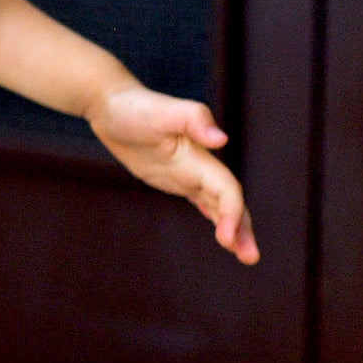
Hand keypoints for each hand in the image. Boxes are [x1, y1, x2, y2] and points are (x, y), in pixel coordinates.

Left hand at [86, 82, 259, 264]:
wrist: (112, 103)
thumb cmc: (135, 107)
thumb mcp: (162, 112)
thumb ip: (194, 120)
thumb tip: (221, 139)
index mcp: (200, 156)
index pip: (226, 190)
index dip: (233, 214)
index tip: (227, 239)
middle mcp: (199, 166)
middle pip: (229, 202)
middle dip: (242, 229)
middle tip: (250, 258)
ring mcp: (187, 173)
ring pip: (218, 205)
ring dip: (234, 229)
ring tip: (244, 255)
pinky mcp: (173, 177)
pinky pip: (201, 200)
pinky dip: (216, 217)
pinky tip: (223, 233)